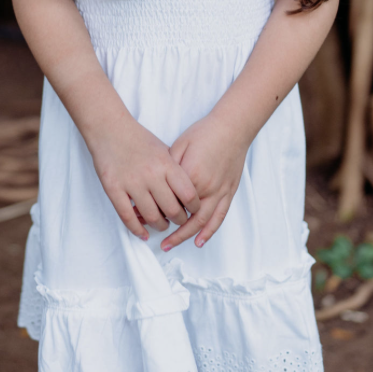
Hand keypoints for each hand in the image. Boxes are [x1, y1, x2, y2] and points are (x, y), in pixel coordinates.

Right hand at [88, 116, 199, 240]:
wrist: (109, 128)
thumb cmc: (138, 138)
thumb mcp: (163, 150)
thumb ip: (175, 170)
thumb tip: (187, 192)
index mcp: (166, 164)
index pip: (188, 194)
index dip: (194, 207)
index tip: (192, 210)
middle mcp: (151, 175)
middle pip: (172, 209)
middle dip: (178, 220)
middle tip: (178, 220)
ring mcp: (131, 183)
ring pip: (151, 216)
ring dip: (159, 226)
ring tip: (161, 224)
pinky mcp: (114, 189)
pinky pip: (127, 216)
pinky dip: (137, 229)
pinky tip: (142, 233)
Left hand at [161, 112, 247, 251]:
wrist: (232, 127)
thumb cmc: (204, 133)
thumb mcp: (180, 146)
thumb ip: (168, 167)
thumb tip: (155, 184)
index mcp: (189, 175)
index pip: (168, 199)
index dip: (153, 208)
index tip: (140, 214)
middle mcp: (205, 187)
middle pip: (182, 214)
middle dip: (165, 226)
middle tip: (150, 233)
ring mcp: (219, 192)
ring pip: (200, 221)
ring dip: (184, 236)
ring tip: (169, 244)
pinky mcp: (229, 192)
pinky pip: (219, 217)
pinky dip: (209, 231)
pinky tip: (199, 242)